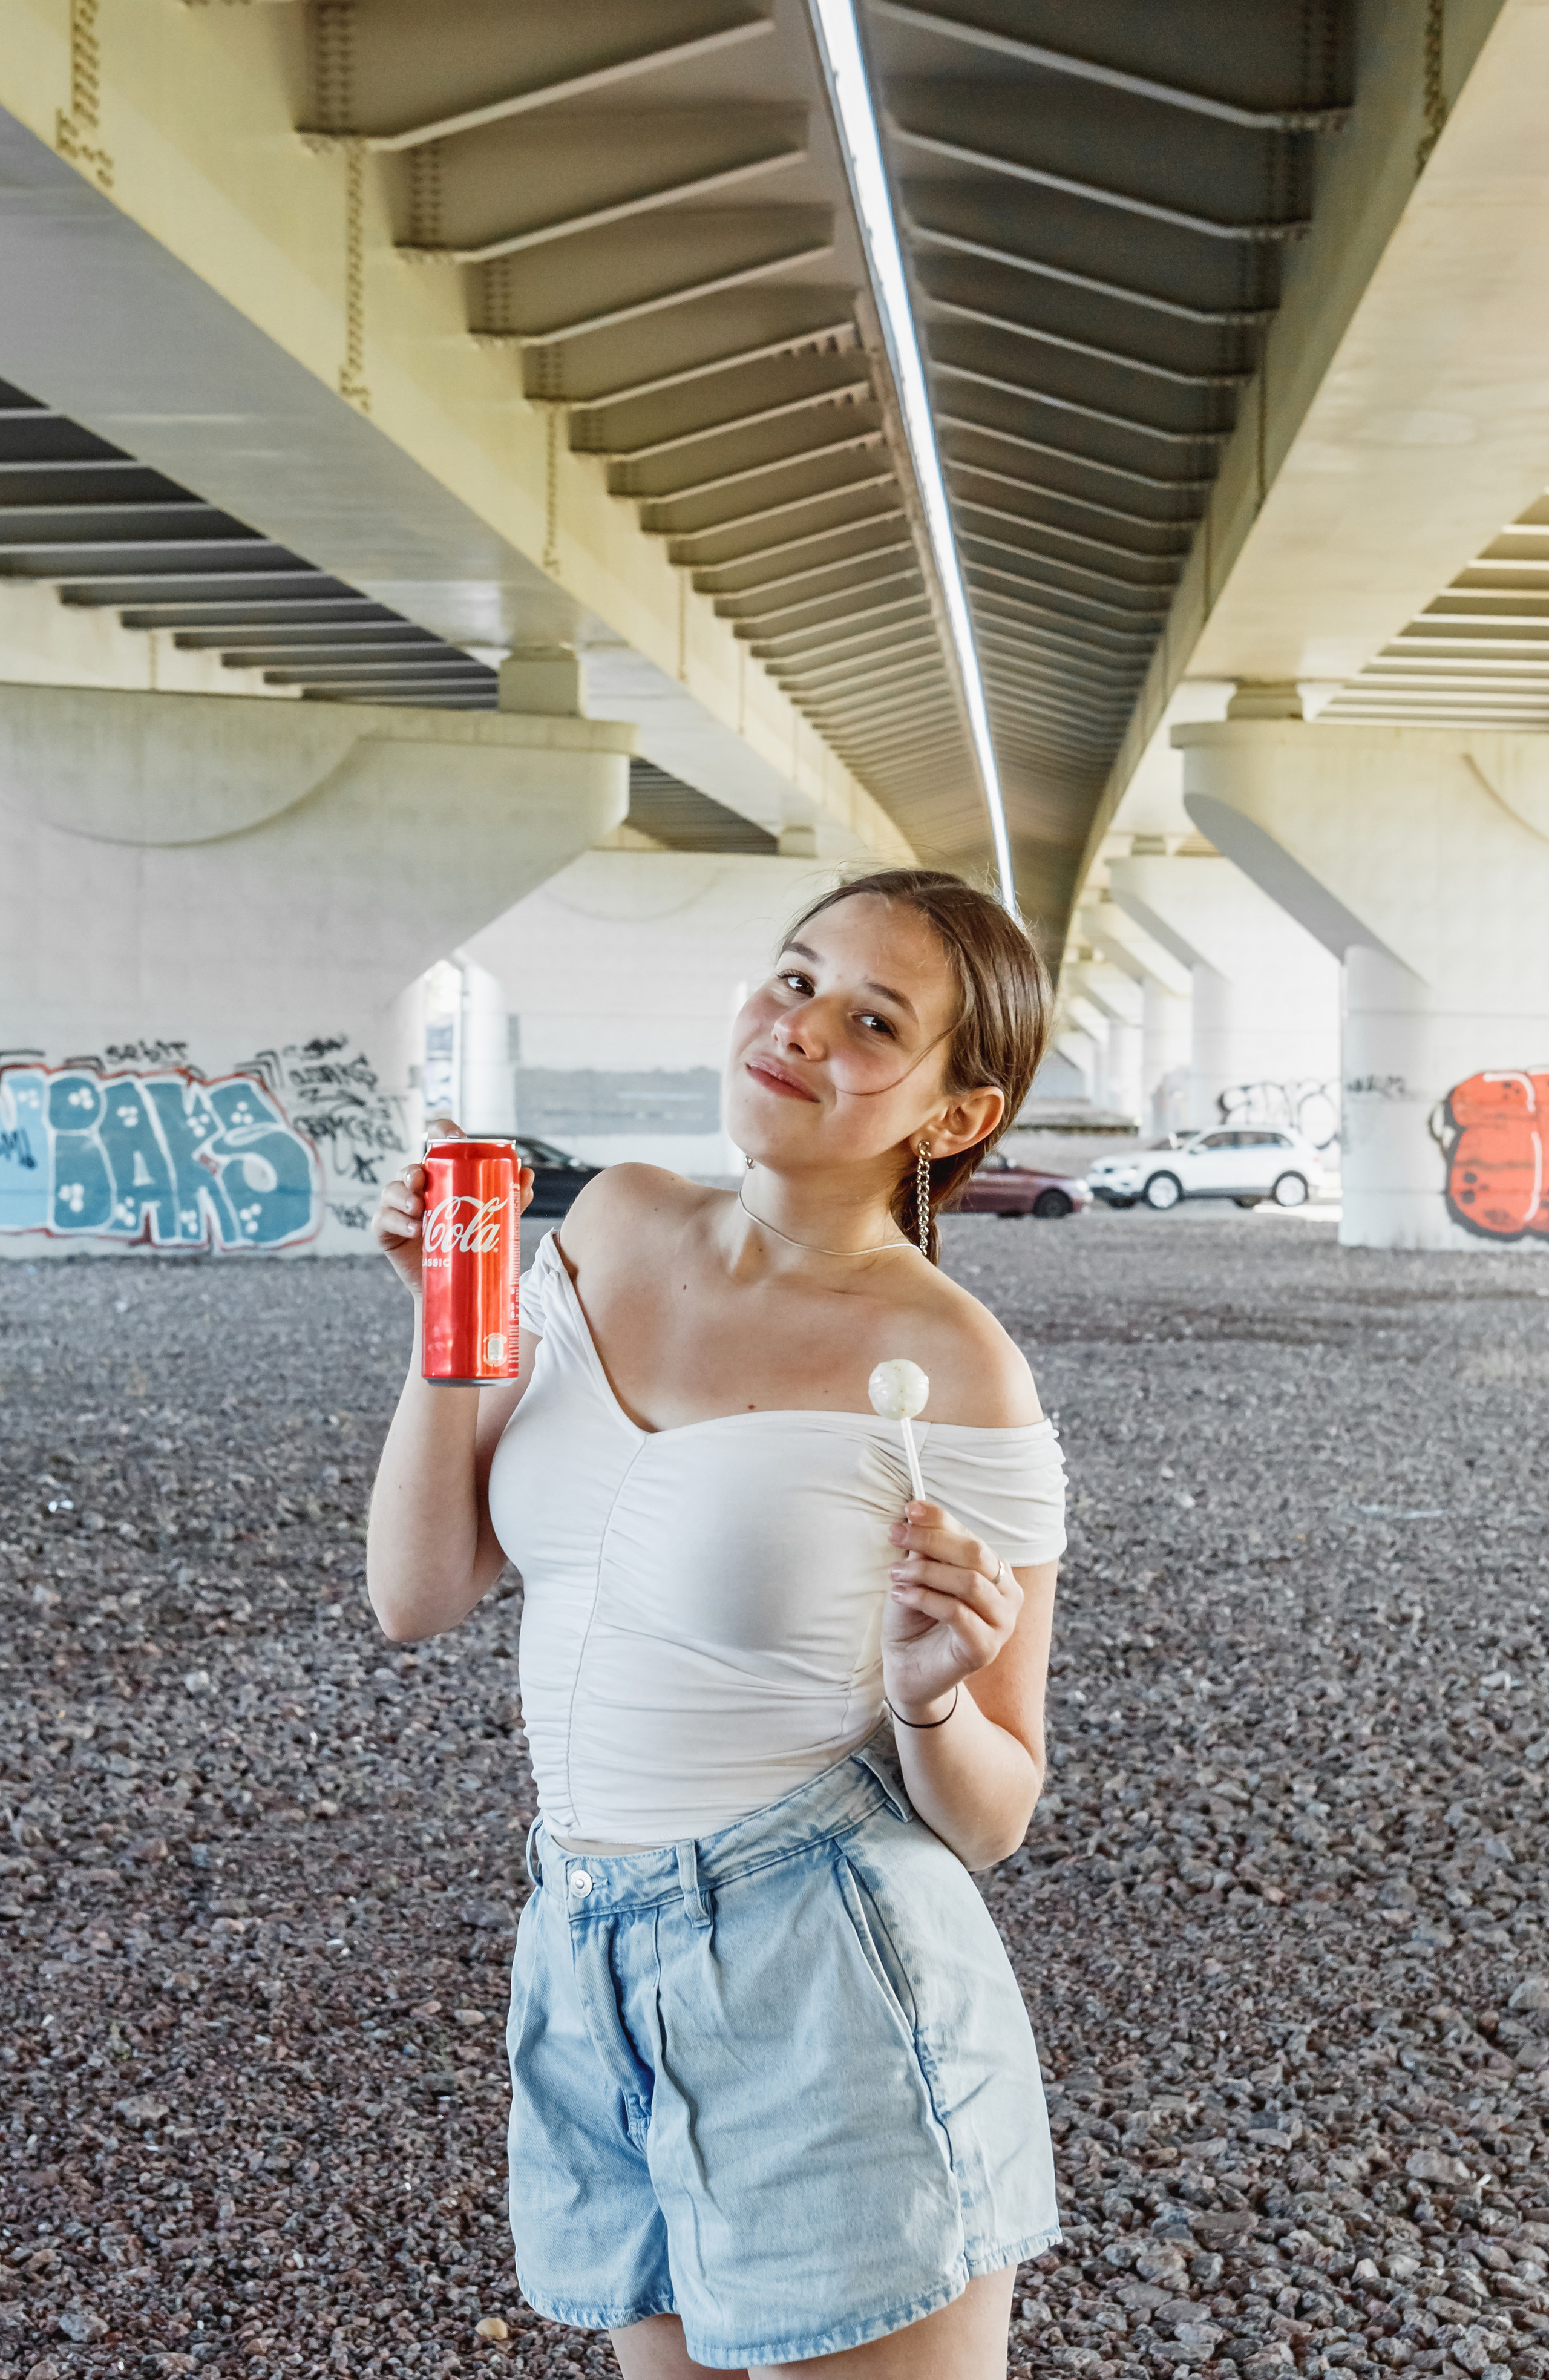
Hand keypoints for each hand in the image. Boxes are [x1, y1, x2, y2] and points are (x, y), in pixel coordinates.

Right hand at [370, 1119, 532, 1297]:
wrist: (454, 1287)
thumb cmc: (471, 1246)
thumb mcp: (494, 1222)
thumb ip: (510, 1200)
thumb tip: (527, 1174)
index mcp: (442, 1178)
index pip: (436, 1147)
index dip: (440, 1132)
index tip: (449, 1133)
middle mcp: (418, 1189)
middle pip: (409, 1169)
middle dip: (413, 1172)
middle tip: (421, 1182)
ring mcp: (399, 1209)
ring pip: (392, 1191)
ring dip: (402, 1197)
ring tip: (418, 1211)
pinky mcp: (387, 1231)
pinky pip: (383, 1219)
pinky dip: (396, 1220)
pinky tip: (413, 1229)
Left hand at [882, 1500, 1021, 1722]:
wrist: (908, 1669)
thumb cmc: (915, 1618)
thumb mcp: (918, 1576)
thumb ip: (925, 1549)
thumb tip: (916, 1513)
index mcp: (996, 1571)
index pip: (970, 1536)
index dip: (940, 1519)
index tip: (908, 1509)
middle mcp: (1008, 1594)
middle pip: (975, 1554)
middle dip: (932, 1540)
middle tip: (895, 1535)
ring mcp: (1003, 1624)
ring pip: (969, 1582)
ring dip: (926, 1571)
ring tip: (894, 1573)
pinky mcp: (987, 1649)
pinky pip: (957, 1613)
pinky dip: (925, 1598)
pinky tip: (900, 1595)